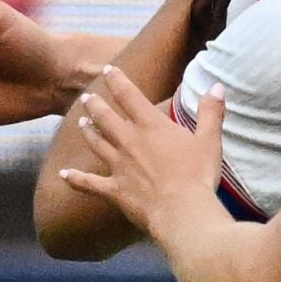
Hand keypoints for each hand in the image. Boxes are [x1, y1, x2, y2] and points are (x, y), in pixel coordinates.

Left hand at [59, 69, 224, 235]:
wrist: (181, 211)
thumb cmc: (197, 174)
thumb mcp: (210, 140)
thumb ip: (210, 112)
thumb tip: (216, 86)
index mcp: (151, 126)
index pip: (129, 96)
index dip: (117, 80)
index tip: (108, 70)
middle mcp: (129, 141)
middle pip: (106, 117)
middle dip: (95, 105)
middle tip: (87, 96)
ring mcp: (118, 166)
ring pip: (96, 143)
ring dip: (88, 131)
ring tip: (80, 121)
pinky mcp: (114, 189)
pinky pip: (89, 183)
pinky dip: (75, 179)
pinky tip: (64, 174)